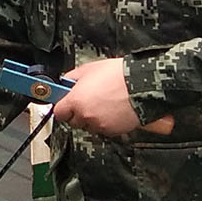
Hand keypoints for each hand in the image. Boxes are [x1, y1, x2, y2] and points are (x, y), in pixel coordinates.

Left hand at [49, 55, 173, 138]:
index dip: (63, 106)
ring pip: (89, 126)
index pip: (59, 113)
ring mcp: (100, 125)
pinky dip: (106, 122)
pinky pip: (104, 129)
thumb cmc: (118, 75)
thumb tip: (66, 82)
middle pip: (73, 121)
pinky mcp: (113, 131)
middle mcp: (86, 116)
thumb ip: (72, 77)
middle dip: (78, 112)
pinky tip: (112, 110)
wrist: (142, 85)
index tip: (66, 103)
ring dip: (92, 118)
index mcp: (76, 101)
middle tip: (87, 100)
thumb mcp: (89, 69)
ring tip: (104, 103)